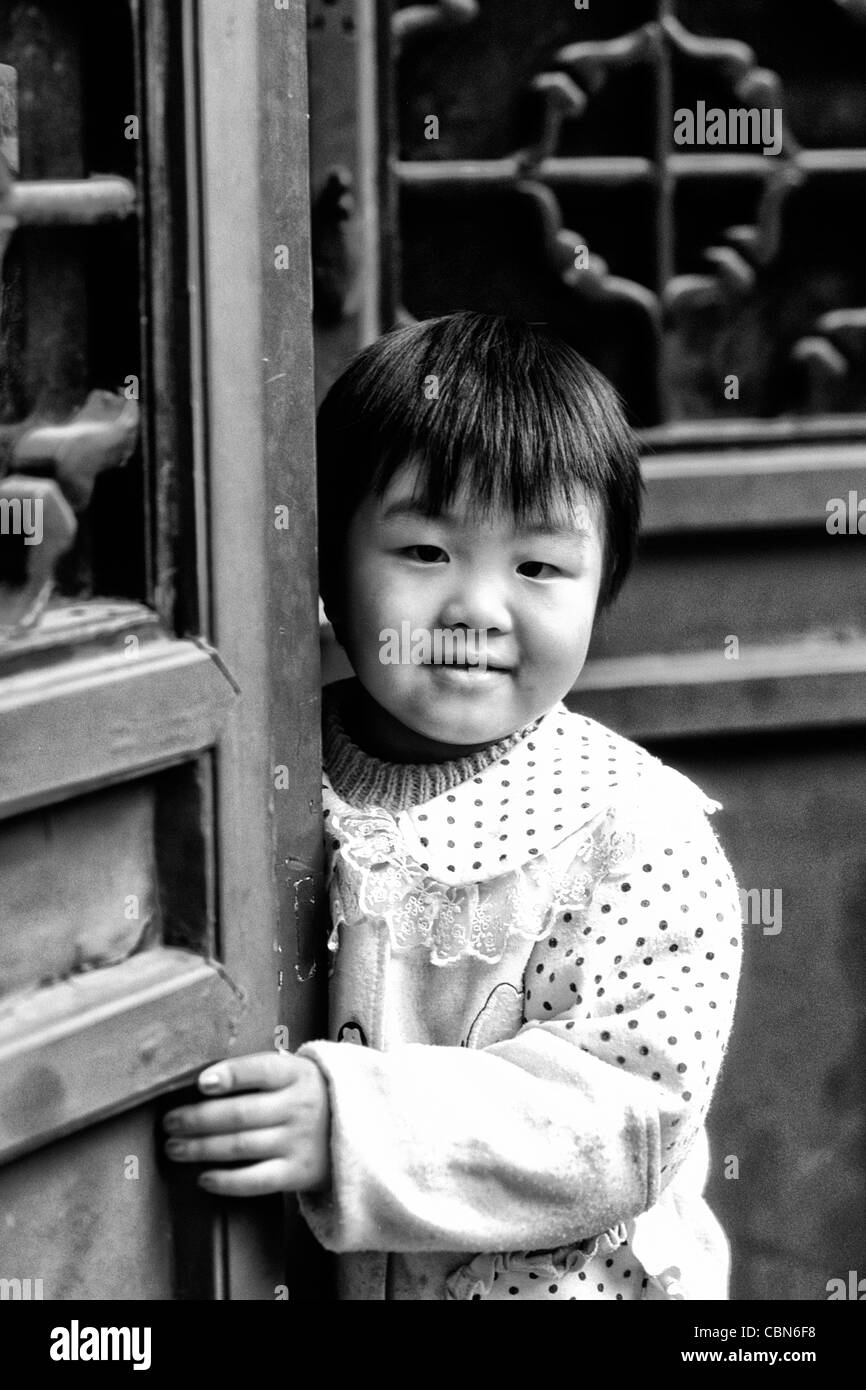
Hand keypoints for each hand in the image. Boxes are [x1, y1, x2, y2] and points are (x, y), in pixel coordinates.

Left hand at [163, 1052, 330, 1194]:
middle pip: (240, 1114)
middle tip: (169, 1122)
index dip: (230, 1075)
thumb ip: (256, 1074)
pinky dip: (226, 1181)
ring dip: (201, 1148)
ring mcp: (299, 1141)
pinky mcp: (298, 1173)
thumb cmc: (306, 1096)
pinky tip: (203, 1178)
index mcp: (297, 1074)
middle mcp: (299, 1106)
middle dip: (197, 1119)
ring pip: (241, 1146)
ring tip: (174, 1148)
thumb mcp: (295, 1073)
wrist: (356, 1129)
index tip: (201, 1083)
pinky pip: (256, 1181)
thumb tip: (201, 1083)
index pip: (260, 1070)